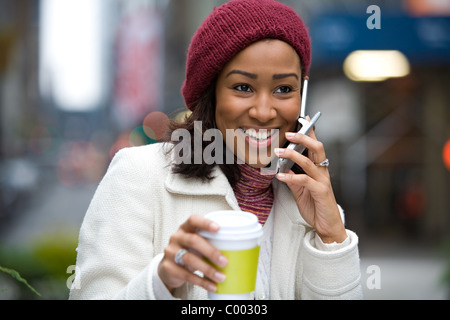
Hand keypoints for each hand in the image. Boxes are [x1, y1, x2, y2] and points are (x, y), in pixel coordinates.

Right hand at [158, 215, 227, 292]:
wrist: (169, 267)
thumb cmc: (190, 251)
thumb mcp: (197, 243)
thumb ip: (210, 241)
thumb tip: (236, 248)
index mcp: (185, 228)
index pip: (193, 220)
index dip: (205, 223)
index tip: (218, 229)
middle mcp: (176, 237)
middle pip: (193, 241)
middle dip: (211, 251)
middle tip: (225, 261)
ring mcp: (170, 252)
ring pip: (189, 259)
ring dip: (208, 269)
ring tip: (221, 277)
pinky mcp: (168, 267)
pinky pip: (186, 275)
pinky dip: (201, 281)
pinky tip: (212, 286)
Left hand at [274, 128, 346, 242]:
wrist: (327, 225)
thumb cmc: (315, 206)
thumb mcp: (300, 190)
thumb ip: (292, 178)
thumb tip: (282, 168)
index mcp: (318, 168)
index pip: (315, 146)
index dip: (310, 131)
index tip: (304, 117)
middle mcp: (322, 172)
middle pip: (316, 148)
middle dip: (303, 137)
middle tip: (288, 132)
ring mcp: (322, 181)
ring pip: (309, 162)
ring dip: (292, 154)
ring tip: (278, 152)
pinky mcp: (320, 192)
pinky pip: (305, 181)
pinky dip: (291, 177)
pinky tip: (280, 175)